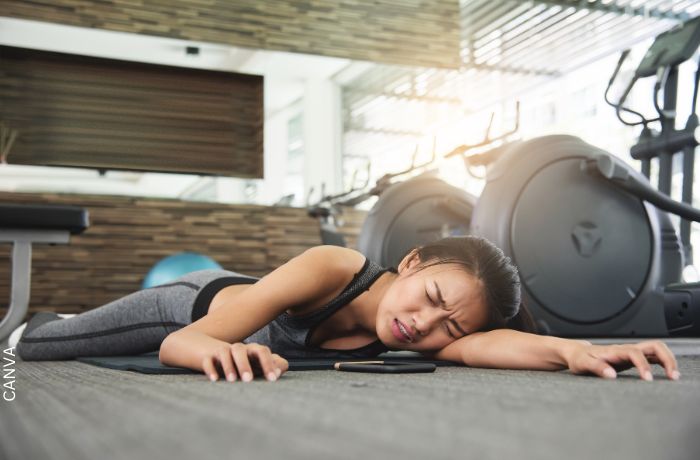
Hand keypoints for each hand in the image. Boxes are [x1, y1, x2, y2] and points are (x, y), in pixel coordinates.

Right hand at [201, 342, 288, 382]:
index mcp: (252, 350)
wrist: (215, 353)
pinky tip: (215, 380)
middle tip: (248, 380)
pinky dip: (211, 369)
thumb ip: (274, 365)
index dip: (268, 364)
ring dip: (228, 366)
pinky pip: (209, 360)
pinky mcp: (208, 357)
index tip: (272, 379)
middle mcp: (238, 349)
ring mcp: (222, 351)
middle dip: (245, 364)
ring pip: (225, 352)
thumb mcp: (259, 364)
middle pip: (241, 349)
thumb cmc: (244, 362)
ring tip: (232, 381)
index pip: (263, 351)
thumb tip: (279, 371)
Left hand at [565, 340, 679, 380]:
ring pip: (656, 349)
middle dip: (667, 358)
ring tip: (674, 376)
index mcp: (615, 350)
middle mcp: (625, 349)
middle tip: (672, 375)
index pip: (635, 353)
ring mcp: (630, 352)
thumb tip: (611, 375)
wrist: (577, 353)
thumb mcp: (583, 364)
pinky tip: (666, 374)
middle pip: (654, 345)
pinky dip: (663, 362)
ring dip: (668, 360)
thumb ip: (597, 368)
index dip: (643, 365)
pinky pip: (652, 356)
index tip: (647, 379)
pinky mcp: (632, 358)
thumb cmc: (579, 358)